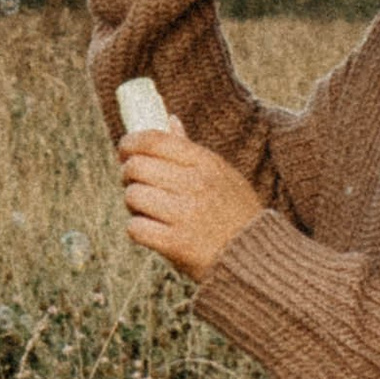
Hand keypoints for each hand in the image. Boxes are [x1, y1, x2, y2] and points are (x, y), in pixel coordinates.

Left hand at [116, 121, 265, 281]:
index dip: (131, 142)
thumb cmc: (236, 214)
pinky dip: (138, 230)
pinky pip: (135, 228)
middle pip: (136, 167)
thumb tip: (170, 120)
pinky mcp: (176, 243)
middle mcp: (196, 184)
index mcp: (206, 163)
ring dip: (133, 205)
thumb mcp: (224, 175)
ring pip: (133, 196)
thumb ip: (192, 151)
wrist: (254, 258)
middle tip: (135, 184)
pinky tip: (151, 231)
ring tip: (147, 211)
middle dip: (128, 175)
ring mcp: (185, 214)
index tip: (125, 149)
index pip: (155, 140)